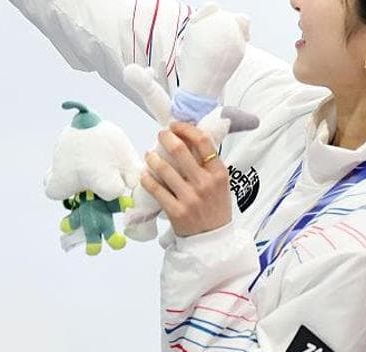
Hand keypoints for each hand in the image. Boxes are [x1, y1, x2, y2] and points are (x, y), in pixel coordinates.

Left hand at [139, 122, 230, 236]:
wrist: (212, 240)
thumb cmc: (215, 208)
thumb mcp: (220, 184)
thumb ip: (208, 165)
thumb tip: (188, 140)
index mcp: (219, 173)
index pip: (203, 142)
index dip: (186, 129)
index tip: (176, 126)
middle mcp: (205, 183)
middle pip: (180, 151)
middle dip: (166, 137)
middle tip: (161, 135)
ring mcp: (190, 197)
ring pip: (164, 169)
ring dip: (153, 157)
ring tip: (149, 154)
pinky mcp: (176, 210)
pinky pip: (156, 189)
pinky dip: (147, 178)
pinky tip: (144, 174)